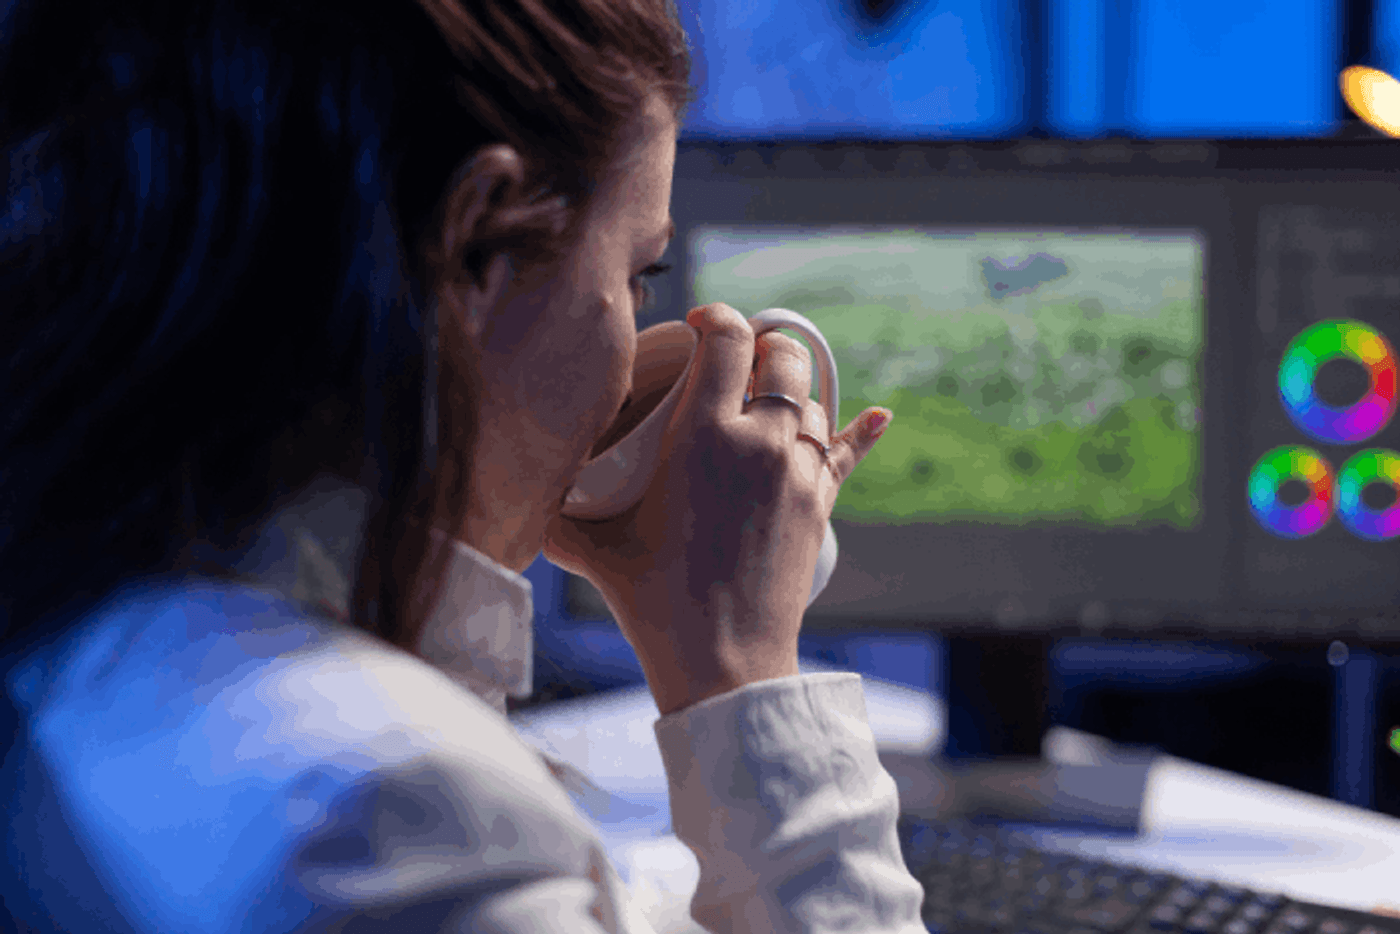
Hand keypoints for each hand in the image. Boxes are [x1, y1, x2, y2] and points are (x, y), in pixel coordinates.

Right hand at [543, 303, 891, 714]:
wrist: (724, 661)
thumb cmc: (655, 603)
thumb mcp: (595, 549)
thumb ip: (555, 516)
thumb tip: (522, 500)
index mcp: (704, 436)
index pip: (728, 340)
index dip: (717, 317)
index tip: (701, 323)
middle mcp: (761, 443)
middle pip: (783, 358)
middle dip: (763, 345)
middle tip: (737, 357)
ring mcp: (797, 473)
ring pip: (811, 402)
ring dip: (790, 391)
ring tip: (764, 400)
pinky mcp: (819, 505)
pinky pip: (848, 454)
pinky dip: (862, 431)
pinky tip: (881, 415)